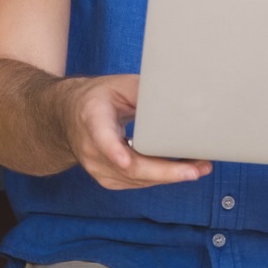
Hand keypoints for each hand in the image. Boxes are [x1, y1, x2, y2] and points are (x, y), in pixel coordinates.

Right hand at [61, 75, 211, 189]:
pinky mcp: (109, 179)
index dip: (114, 152)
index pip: (102, 139)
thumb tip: (180, 97)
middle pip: (129, 168)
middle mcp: (92, 150)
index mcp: (92, 119)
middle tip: (195, 169)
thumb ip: (145, 92)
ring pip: (137, 179)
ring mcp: (99, 169)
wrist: (68, 117)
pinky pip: (139, 181)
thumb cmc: (96, 98)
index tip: (124, 160)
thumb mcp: (119, 85)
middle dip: (165, 172)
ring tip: (199, 167)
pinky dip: (161, 177)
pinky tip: (182, 170)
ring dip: (170, 176)